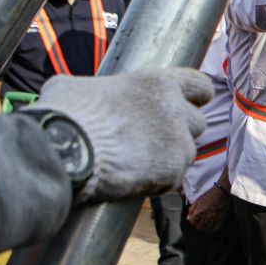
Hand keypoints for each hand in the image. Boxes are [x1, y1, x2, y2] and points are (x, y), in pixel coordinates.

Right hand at [35, 68, 211, 203]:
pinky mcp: (173, 171)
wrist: (65, 151)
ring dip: (168, 158)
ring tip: (136, 162)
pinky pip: (173, 179)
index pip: (200, 86)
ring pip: (187, 153)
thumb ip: (101, 89)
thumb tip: (90, 97)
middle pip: (198, 123)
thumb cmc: (65, 114)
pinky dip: (157, 181)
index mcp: (158, 83)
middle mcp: (176, 110)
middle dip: (180, 132)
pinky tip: (131, 179)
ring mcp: (178, 142)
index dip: (196, 97)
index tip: (189, 105)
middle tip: (153, 141)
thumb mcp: (79, 86)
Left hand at [188, 184, 228, 231]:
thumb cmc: (209, 195)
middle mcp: (205, 216)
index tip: (194, 219)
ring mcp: (213, 219)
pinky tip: (212, 225)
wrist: (221, 192)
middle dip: (198, 224)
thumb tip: (188, 218)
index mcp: (199, 211)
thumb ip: (191, 210)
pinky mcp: (220, 219)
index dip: (193, 221)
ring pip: (207, 228)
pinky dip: (213, 228)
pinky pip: (215, 228)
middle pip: (199, 226)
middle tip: (200, 222)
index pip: (193, 222)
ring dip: (205, 227)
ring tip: (205, 224)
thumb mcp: (198, 201)